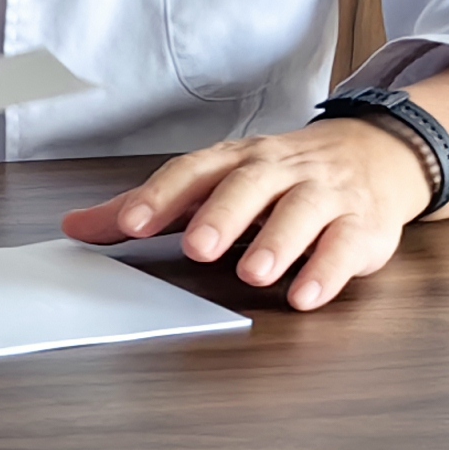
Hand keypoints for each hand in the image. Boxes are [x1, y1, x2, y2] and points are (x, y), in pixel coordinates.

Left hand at [60, 122, 434, 311]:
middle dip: (224, 214)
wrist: (372, 154)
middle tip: (199, 247)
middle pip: (249, 184)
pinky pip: (345, 245)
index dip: (161, 196)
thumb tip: (75, 227)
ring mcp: (323, 195)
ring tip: (254, 274)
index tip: (130, 223)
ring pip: (301, 211)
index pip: (194, 170)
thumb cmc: (278, 176)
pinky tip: (306, 295)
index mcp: (235, 159)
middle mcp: (279, 170)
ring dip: (278, 242)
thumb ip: (150, 208)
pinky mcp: (361, 225)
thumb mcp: (213, 182)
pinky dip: (327, 270)